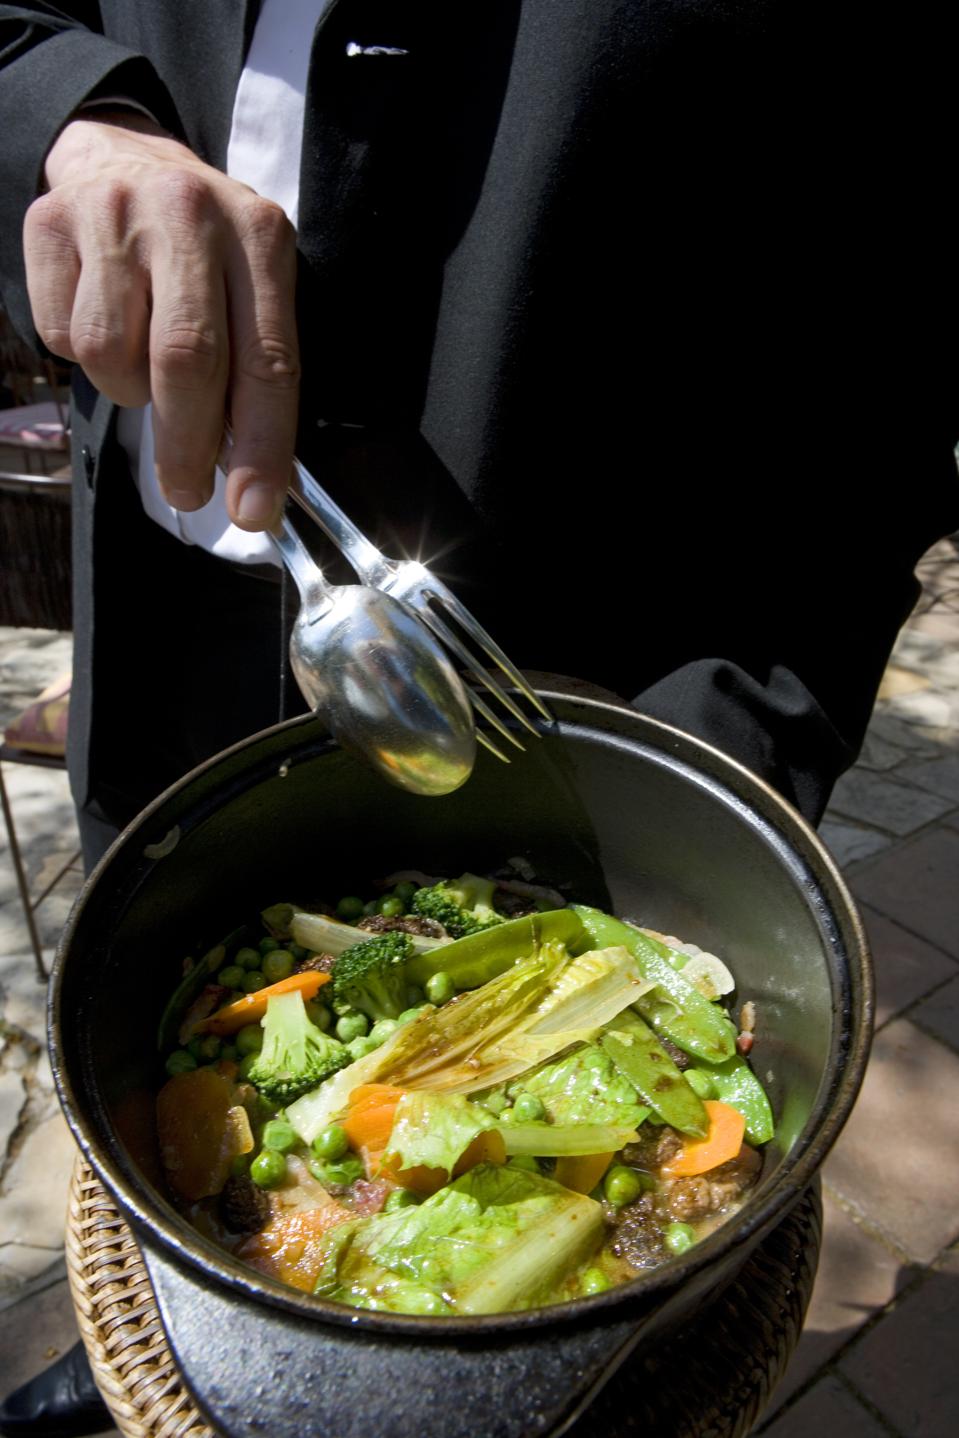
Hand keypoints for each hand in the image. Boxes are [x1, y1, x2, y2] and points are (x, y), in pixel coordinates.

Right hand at [23, 112, 299, 528]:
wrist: (126, 159)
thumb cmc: (203, 251)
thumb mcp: (253, 290)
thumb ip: (256, 374)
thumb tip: (254, 486)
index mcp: (260, 236)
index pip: (268, 361)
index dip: (261, 446)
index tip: (254, 510)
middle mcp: (191, 215)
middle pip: (186, 359)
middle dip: (187, 445)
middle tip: (187, 491)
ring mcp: (115, 213)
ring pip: (112, 353)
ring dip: (129, 392)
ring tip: (143, 372)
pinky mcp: (52, 222)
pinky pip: (61, 334)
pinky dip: (82, 358)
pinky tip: (105, 323)